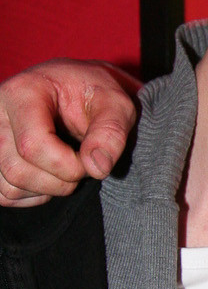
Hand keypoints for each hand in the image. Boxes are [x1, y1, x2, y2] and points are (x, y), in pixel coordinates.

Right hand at [0, 61, 139, 206]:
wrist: (79, 93)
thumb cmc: (95, 95)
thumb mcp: (115, 104)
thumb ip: (111, 132)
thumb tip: (97, 168)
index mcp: (23, 92)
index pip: (33, 145)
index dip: (68, 166)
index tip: (91, 160)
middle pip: (17, 170)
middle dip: (60, 181)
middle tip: (83, 164)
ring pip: (9, 187)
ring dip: (47, 190)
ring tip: (68, 168)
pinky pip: (3, 194)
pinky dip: (32, 196)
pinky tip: (51, 177)